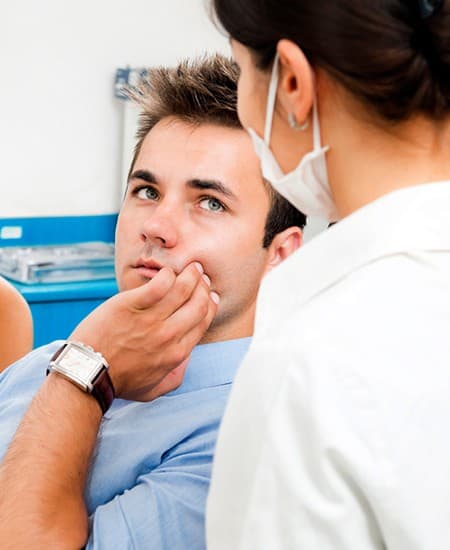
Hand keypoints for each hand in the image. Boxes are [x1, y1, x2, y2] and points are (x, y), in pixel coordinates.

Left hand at [70, 262, 217, 400]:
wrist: (87, 373)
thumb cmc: (118, 382)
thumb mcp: (154, 389)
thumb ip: (175, 376)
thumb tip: (187, 358)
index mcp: (176, 353)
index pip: (203, 321)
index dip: (210, 304)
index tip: (210, 295)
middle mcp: (169, 335)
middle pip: (198, 303)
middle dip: (204, 286)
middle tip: (200, 276)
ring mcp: (150, 320)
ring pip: (182, 289)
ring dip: (191, 275)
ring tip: (190, 268)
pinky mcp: (130, 305)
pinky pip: (158, 284)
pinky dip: (167, 275)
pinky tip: (165, 273)